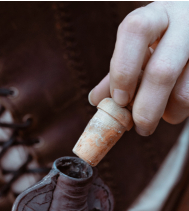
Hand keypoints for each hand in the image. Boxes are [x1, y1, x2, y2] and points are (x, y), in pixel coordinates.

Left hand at [89, 2, 188, 135]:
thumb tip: (96, 100)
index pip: (136, 32)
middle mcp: (183, 22)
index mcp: (155, 16)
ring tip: (160, 115)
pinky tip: (173, 107)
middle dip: (145, 107)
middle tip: (139, 127)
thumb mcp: (139, 49)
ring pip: (184, 92)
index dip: (123, 70)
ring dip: (167, 114)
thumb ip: (119, 72)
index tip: (119, 100)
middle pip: (162, 71)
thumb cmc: (162, 42)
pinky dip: (179, 112)